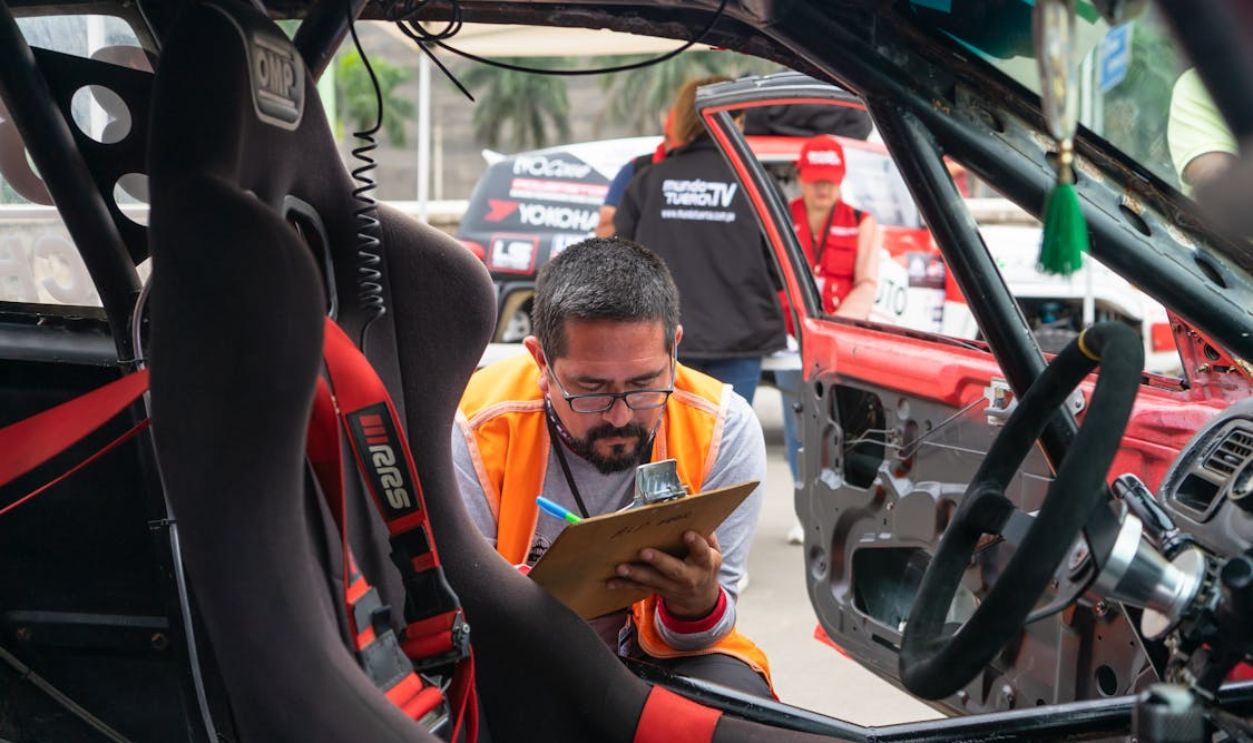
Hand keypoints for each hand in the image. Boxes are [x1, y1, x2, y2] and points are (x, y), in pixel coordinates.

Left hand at [607, 531, 722, 618]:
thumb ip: (707, 534)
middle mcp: (688, 577)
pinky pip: (639, 588)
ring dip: (635, 574)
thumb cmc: (704, 566)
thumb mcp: (714, 552)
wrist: (700, 598)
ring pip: (652, 580)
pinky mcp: (657, 590)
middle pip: (673, 570)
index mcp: (704, 564)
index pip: (701, 552)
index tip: (687, 533)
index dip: (695, 543)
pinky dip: (624, 585)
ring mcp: (671, 587)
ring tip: (621, 567)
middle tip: (644, 552)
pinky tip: (610, 582)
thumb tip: (695, 512)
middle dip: (658, 561)